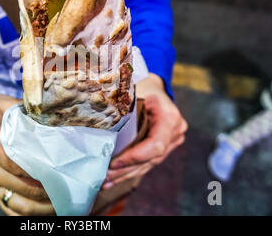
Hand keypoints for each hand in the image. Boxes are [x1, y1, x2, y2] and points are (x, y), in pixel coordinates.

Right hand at [0, 93, 54, 215]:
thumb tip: (60, 124)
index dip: (39, 168)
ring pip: (18, 204)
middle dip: (48, 190)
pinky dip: (32, 213)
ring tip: (66, 200)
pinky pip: (11, 210)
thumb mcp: (8, 104)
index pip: (15, 162)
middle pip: (21, 186)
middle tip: (72, 186)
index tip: (62, 169)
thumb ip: (30, 114)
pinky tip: (50, 208)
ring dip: (43, 207)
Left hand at [103, 73, 186, 188]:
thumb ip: (123, 109)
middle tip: (104, 177)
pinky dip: (130, 170)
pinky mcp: (164, 148)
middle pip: (150, 159)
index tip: (114, 163)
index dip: (134, 157)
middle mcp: (175, 133)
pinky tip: (114, 178)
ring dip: (125, 174)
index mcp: (169, 118)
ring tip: (105, 182)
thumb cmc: (143, 88)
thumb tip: (96, 123)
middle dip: (125, 169)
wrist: (156, 89)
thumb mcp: (135, 93)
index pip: (155, 146)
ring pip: (148, 164)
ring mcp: (172, 142)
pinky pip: (147, 162)